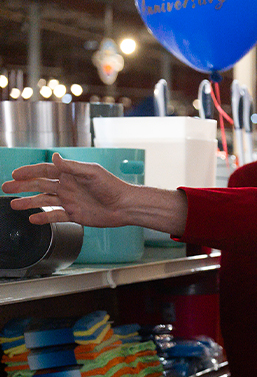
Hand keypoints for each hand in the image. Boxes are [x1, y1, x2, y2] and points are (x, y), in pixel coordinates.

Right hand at [3, 153, 187, 234]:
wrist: (125, 206)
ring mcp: (70, 201)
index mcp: (70, 174)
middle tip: (6, 188)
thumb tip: (54, 158)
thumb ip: (72, 167)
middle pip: (39, 185)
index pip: (44, 171)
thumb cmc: (113, 186)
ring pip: (44, 200)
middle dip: (22, 186)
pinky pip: (55, 216)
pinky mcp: (75, 215)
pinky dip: (44, 217)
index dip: (29, 172)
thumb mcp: (92, 172)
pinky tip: (33, 218)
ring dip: (29, 202)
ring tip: (14, 205)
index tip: (14, 174)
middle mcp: (68, 187)